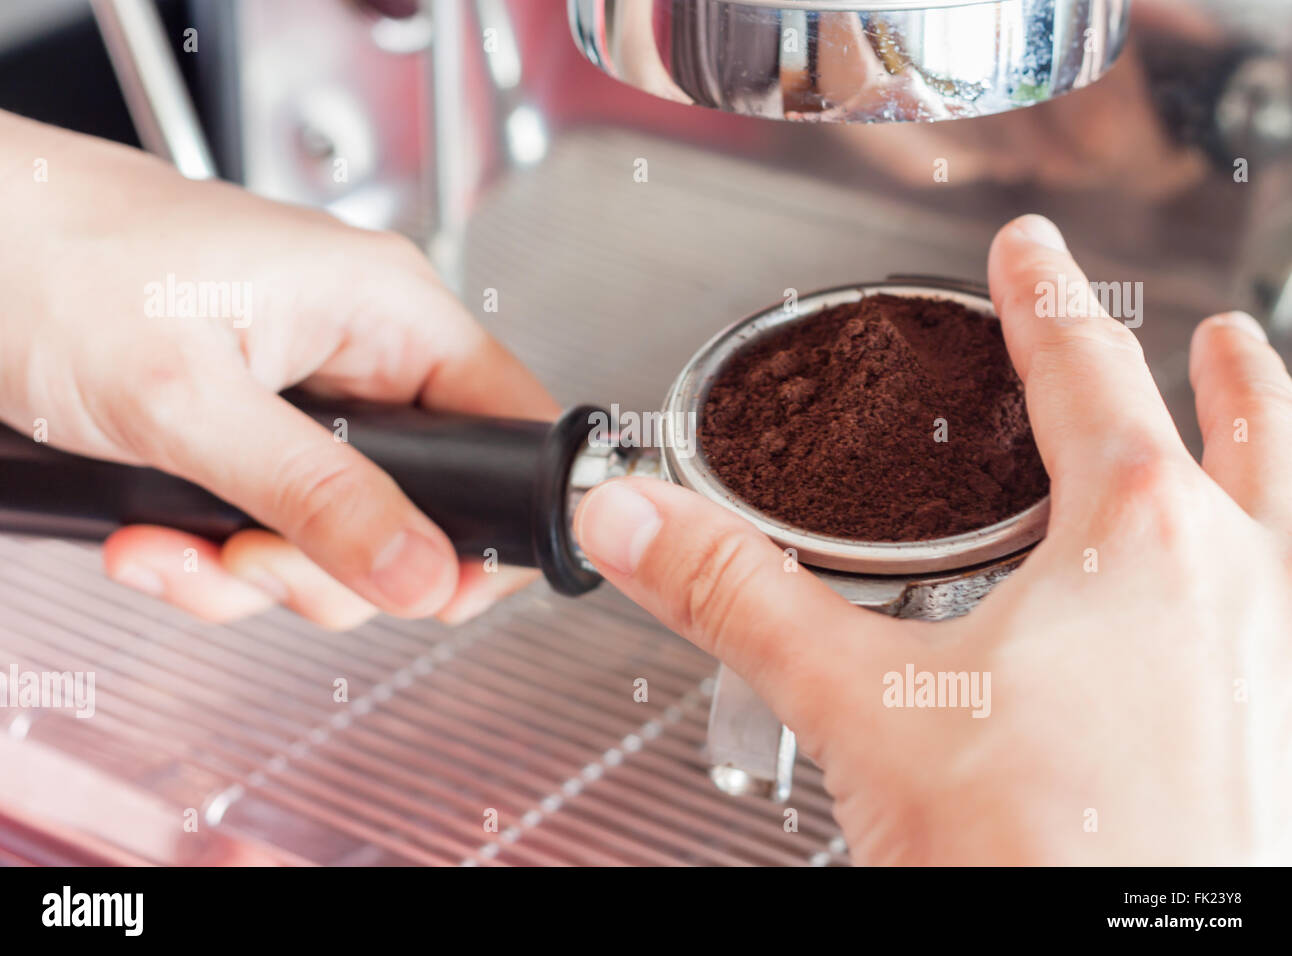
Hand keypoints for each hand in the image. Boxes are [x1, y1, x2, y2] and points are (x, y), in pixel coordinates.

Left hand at [0, 108, 558, 628]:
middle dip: (337, 566)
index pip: (513, 427)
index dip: (495, 520)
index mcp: (387, 310)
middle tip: (259, 565)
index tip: (434, 585)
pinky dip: (213, 556)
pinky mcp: (255, 430)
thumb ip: (316, 495)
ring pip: (345, 533)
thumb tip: (422, 570)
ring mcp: (308, 398)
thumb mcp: (189, 400)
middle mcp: (363, 352)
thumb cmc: (53, 259)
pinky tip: (152, 539)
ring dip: (259, 570)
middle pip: (426, 506)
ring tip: (179, 546)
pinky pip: (277, 525)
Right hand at [573, 215, 1291, 863]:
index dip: (1045, 298)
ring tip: (1264, 409)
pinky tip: (1240, 610)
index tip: (1031, 251)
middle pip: (1244, 427)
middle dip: (1219, 369)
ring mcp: (1287, 660)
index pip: (1085, 371)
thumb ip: (737, 596)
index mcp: (1140, 537)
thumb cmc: (1042, 856)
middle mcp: (1245, 581)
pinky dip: (1281, 561)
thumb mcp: (862, 706)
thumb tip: (636, 518)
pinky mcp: (1289, 738)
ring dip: (1279, 446)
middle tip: (1205, 333)